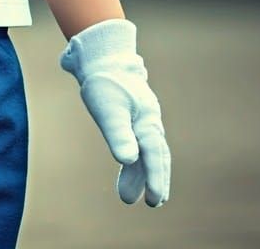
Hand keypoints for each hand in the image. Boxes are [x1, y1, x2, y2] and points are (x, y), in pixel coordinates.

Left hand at [59, 18, 170, 206]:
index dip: (155, 176)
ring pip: (147, 151)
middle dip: (156, 179)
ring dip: (143, 173)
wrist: (102, 58)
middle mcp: (149, 121)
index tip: (154, 198)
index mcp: (147, 120)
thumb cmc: (105, 83)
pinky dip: (135, 159)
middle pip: (157, 155)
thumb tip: (128, 160)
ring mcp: (142, 120)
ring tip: (136, 197)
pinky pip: (138, 143)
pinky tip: (129, 167)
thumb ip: (119, 134)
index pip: (154, 154)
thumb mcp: (109, 109)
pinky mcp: (132, 118)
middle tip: (154, 202)